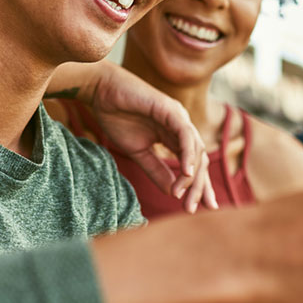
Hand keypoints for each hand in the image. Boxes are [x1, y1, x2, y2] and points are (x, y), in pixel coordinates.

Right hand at [48, 62, 215, 211]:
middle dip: (199, 186)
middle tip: (193, 209)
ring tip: (183, 195)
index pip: (194, 165)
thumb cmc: (118, 118)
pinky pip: (185, 134)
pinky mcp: (171, 110)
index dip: (198, 187)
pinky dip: (188, 154)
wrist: (102, 93)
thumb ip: (156, 170)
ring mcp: (178, 117)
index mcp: (175, 137)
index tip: (195, 209)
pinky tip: (186, 172)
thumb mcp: (139, 152)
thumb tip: (173, 193)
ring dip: (192, 176)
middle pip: (200, 160)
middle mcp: (182, 127)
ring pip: (196, 149)